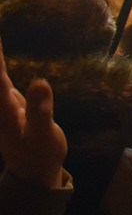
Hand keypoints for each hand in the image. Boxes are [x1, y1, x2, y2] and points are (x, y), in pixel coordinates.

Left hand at [0, 41, 67, 188]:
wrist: (33, 173)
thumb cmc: (41, 154)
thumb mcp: (45, 136)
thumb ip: (40, 110)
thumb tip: (39, 80)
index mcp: (4, 110)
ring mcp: (2, 104)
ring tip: (0, 41)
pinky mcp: (8, 103)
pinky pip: (1, 78)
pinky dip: (0, 67)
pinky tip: (1, 59)